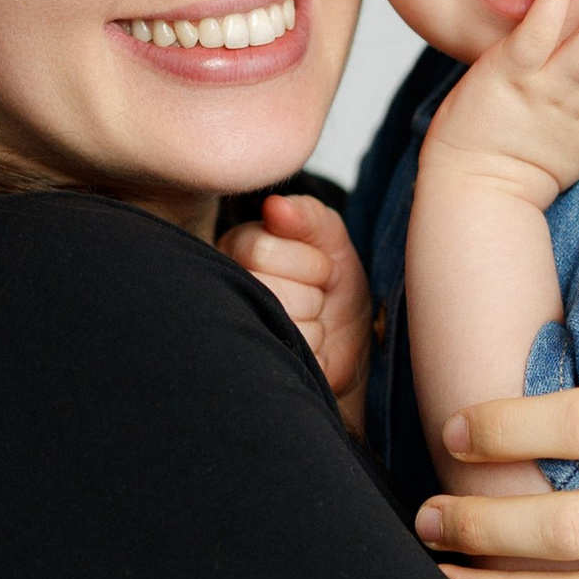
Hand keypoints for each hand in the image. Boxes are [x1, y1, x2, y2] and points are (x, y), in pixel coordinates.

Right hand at [221, 192, 371, 428]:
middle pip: (271, 290)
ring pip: (286, 326)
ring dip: (315, 327)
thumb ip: (308, 215)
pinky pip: (296, 358)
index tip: (317, 271)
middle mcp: (224, 292)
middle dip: (312, 295)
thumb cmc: (334, 289)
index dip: (308, 263)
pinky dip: (316, 356)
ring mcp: (236, 335)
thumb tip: (275, 207)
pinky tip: (306, 352)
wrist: (355, 346)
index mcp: (235, 252)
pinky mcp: (256, 371)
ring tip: (308, 324)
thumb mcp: (330, 240)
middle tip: (313, 299)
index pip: (261, 250)